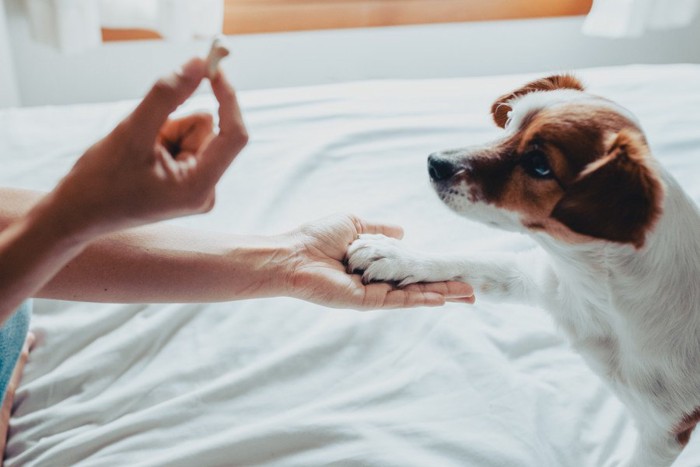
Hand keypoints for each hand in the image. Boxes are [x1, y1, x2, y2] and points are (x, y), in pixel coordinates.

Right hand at [47, 58, 247, 238]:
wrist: (77, 213)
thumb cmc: (100, 181)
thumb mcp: (131, 131)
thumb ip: (167, 96)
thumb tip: (199, 64)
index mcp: (200, 186)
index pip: (234, 135)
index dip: (227, 99)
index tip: (212, 68)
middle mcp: (206, 190)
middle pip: (208, 131)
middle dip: (176, 122)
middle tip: (145, 136)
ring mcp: (197, 187)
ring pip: (194, 132)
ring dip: (165, 130)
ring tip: (138, 153)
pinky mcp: (186, 182)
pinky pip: (184, 142)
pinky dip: (162, 139)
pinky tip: (140, 159)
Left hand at [285, 214, 474, 309]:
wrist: (293, 254)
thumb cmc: (316, 238)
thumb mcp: (354, 225)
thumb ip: (379, 230)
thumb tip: (403, 231)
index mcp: (373, 265)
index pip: (410, 269)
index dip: (432, 271)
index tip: (454, 270)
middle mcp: (376, 282)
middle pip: (418, 286)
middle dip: (445, 288)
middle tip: (471, 290)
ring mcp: (372, 293)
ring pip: (413, 294)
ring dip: (441, 294)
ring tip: (467, 295)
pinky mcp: (365, 301)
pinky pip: (398, 300)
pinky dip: (421, 300)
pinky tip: (442, 299)